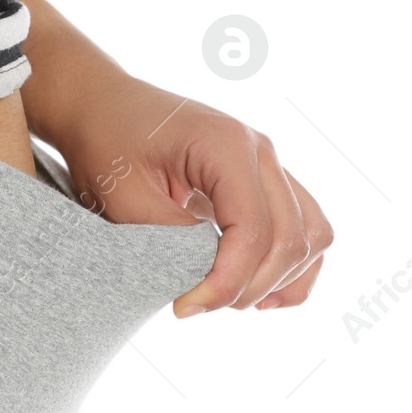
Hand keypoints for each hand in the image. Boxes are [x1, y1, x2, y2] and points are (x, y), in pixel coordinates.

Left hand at [50, 75, 333, 316]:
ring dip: (278, 279)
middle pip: (290, 238)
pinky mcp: (264, 180)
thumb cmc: (104, 142)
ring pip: (311, 235)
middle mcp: (260, 151)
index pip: (253, 229)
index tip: (185, 307)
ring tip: (226, 302)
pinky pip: (304, 227)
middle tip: (193, 306)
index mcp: (226, 145)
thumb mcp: (123, 196)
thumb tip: (207, 280)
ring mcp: (268, 164)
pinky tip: (257, 292)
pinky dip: (291, 265)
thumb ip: (168, 239)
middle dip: (248, 286)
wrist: (100, 105)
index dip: (227, 280)